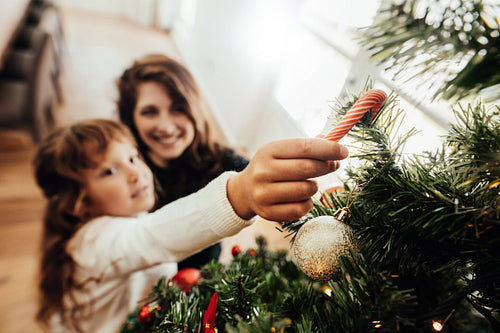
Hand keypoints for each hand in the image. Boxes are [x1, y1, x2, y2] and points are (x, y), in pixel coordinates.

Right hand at [227, 138, 348, 220]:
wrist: (245, 190)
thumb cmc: (272, 167)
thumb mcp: (282, 151)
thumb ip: (307, 146)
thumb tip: (333, 142)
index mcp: (268, 151)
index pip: (304, 147)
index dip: (328, 149)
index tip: (344, 151)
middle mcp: (263, 172)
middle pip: (307, 168)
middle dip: (326, 166)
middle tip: (334, 165)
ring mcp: (264, 194)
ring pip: (306, 189)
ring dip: (315, 186)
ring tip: (308, 183)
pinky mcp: (268, 213)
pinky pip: (301, 209)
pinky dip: (308, 203)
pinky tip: (302, 198)